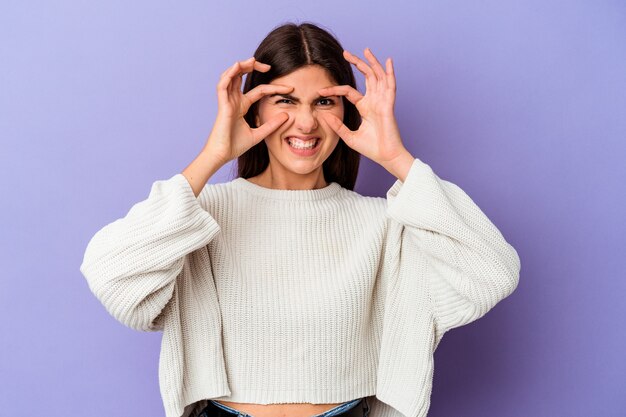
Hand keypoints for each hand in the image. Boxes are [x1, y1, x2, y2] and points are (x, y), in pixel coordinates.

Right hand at [204, 57, 293, 163]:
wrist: (223, 155)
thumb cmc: (235, 146)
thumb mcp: (259, 134)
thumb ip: (272, 125)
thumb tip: (287, 115)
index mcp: (242, 106)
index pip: (259, 90)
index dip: (273, 87)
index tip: (290, 88)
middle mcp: (234, 100)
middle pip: (242, 77)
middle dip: (253, 68)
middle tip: (269, 67)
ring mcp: (227, 101)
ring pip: (231, 76)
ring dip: (240, 66)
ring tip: (253, 61)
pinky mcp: (222, 105)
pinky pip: (222, 85)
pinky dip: (228, 74)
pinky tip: (237, 66)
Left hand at [317, 48, 411, 170]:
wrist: (386, 157)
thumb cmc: (372, 148)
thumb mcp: (349, 136)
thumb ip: (337, 126)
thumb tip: (324, 116)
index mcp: (365, 107)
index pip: (349, 91)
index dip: (335, 89)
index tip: (321, 90)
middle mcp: (374, 101)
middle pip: (366, 77)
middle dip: (358, 64)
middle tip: (346, 53)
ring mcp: (382, 102)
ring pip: (378, 77)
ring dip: (372, 63)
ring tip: (365, 50)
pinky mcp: (388, 105)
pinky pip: (390, 86)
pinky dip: (390, 73)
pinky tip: (388, 61)